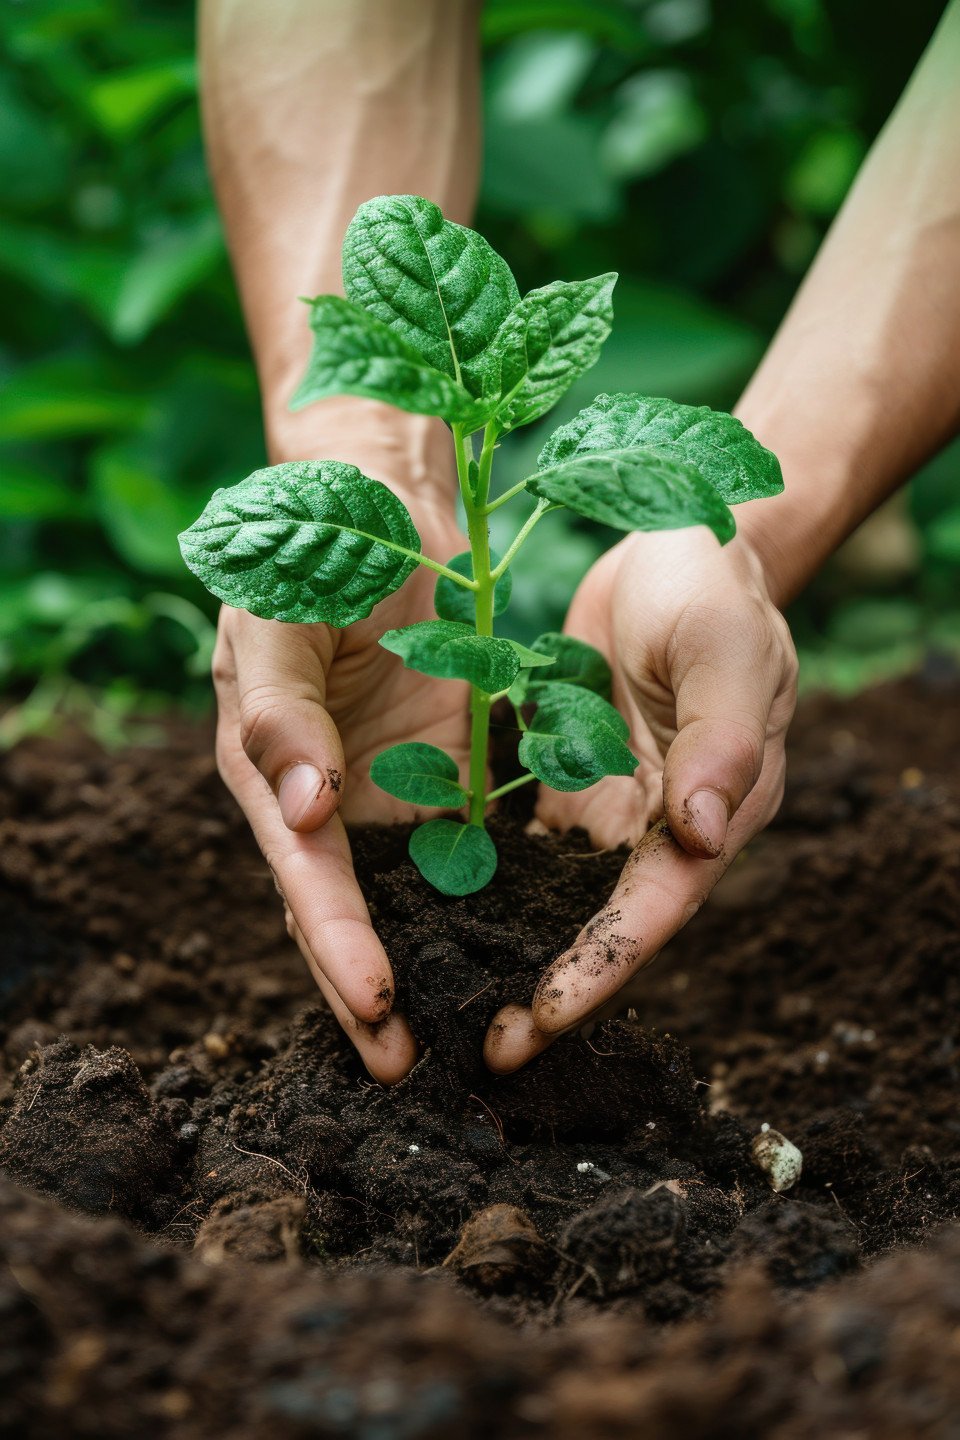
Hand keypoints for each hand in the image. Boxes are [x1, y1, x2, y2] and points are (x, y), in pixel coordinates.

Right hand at [214, 458, 465, 1083]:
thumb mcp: (278, 622)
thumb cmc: (312, 548)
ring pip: (408, 899)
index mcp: (272, 770)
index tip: (376, 1000)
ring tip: (467, 1034)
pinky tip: (515, 949)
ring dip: (432, 965)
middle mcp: (329, 799)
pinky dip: (483, 904)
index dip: (335, 941)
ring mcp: (388, 792)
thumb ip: (281, 712)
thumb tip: (300, 807)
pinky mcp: (446, 776)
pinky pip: (466, 851)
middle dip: (371, 990)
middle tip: (406, 1066)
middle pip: (347, 912)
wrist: (385, 503)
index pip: (304, 875)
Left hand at [484, 526, 797, 1072]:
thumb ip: (720, 739)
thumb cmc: (711, 587)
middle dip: (547, 988)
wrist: (674, 541)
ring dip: (507, 948)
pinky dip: (483, 882)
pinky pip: (521, 842)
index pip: (656, 906)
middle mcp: (659, 825)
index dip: (602, 967)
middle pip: (602, 924)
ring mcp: (610, 806)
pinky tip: (424, 912)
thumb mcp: (724, 649)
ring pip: (555, 897)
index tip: (540, 1018)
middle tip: (481, 1049)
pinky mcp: (566, 780)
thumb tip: (698, 831)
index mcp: (711, 807)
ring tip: (439, 1001)